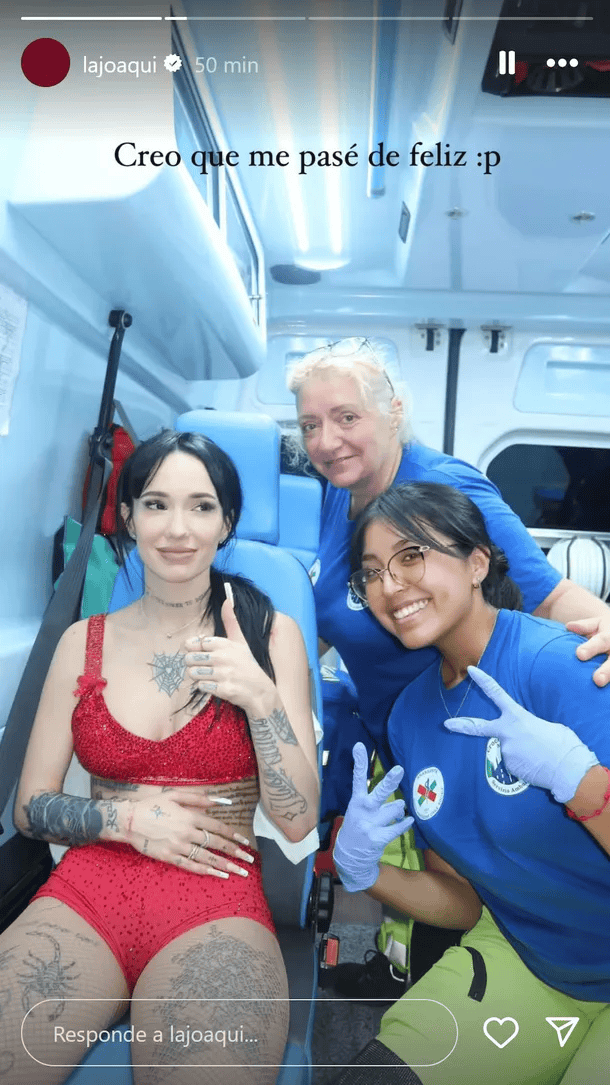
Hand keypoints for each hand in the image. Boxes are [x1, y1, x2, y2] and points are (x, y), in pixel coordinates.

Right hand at [126, 791, 253, 877]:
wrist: (128, 821)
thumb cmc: (152, 805)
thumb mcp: (175, 795)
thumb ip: (198, 798)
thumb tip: (220, 801)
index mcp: (190, 816)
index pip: (217, 827)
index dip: (233, 835)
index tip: (245, 841)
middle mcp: (187, 832)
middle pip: (216, 844)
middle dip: (234, 852)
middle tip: (249, 860)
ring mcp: (178, 846)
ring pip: (206, 857)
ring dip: (224, 865)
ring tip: (239, 872)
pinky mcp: (169, 857)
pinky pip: (191, 866)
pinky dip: (206, 871)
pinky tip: (218, 875)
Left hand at [184, 595, 273, 714]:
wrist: (260, 691)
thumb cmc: (247, 664)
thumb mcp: (240, 641)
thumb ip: (230, 621)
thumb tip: (227, 600)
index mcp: (225, 643)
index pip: (195, 643)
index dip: (195, 649)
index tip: (203, 653)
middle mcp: (223, 657)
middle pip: (190, 658)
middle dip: (193, 664)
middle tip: (204, 666)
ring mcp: (223, 674)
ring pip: (192, 673)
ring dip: (197, 676)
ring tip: (208, 676)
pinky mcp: (223, 689)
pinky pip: (201, 686)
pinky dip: (204, 687)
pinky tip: (214, 685)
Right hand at [333, 742, 413, 892]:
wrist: (349, 858)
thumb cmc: (357, 829)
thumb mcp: (357, 811)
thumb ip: (372, 801)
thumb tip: (399, 799)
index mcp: (356, 801)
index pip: (357, 778)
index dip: (360, 762)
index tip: (359, 746)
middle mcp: (363, 810)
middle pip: (379, 792)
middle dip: (390, 781)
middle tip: (399, 769)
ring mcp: (370, 824)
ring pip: (395, 808)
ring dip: (399, 809)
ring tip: (396, 812)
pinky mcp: (378, 838)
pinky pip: (398, 827)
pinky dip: (405, 823)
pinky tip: (409, 820)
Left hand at [444, 666, 598, 802]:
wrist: (566, 768)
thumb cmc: (562, 744)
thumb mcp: (547, 726)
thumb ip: (528, 726)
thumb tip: (525, 734)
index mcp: (517, 716)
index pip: (496, 693)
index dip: (482, 680)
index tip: (470, 670)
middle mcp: (506, 732)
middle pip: (479, 727)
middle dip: (462, 726)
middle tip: (447, 724)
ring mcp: (505, 749)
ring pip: (507, 749)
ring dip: (519, 752)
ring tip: (538, 756)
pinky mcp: (508, 766)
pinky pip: (512, 762)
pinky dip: (522, 764)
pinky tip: (535, 765)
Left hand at [566, 616, 609, 687]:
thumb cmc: (605, 629)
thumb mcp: (598, 624)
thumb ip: (585, 626)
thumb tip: (569, 627)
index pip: (601, 642)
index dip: (591, 648)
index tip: (579, 654)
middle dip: (606, 671)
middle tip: (597, 680)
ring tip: (602, 688)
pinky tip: (605, 698)